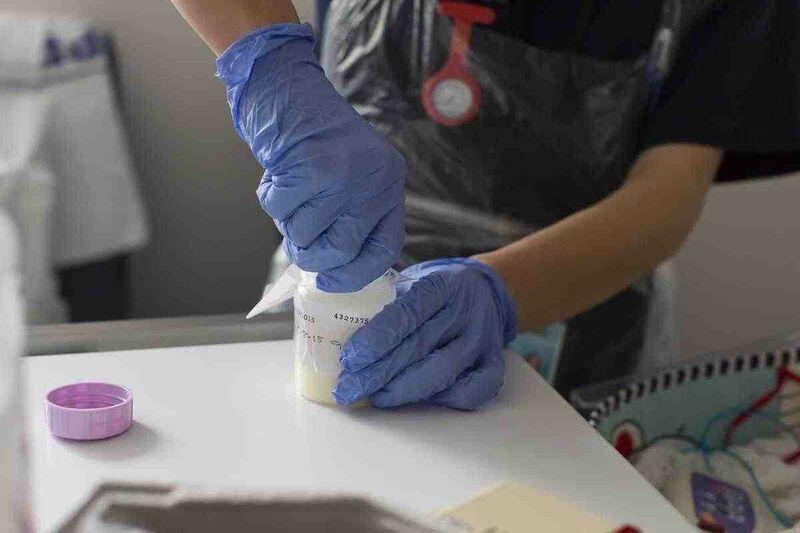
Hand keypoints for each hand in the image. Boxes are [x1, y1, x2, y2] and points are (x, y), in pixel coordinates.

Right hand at [216, 23, 404, 291]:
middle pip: (342, 250)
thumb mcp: (355, 173)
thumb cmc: (317, 138)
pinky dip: (271, 199)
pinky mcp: (309, 167)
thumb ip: (355, 215)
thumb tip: (338, 270)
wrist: (288, 90)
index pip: (385, 248)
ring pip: (305, 234)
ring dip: (288, 222)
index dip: (356, 273)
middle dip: (313, 255)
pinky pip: (281, 211)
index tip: (332, 281)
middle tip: (298, 243)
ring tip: (290, 193)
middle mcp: (373, 180)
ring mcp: (343, 174)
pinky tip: (278, 176)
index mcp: (388, 183)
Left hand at [333, 258, 516, 409]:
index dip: (376, 339)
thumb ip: (384, 305)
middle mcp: (464, 311)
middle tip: (347, 389)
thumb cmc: (433, 293)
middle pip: (417, 348)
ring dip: (403, 390)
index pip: (405, 314)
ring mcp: (482, 338)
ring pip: (442, 372)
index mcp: (440, 285)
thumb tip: (335, 336)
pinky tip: (418, 399)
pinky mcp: (494, 362)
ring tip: (375, 397)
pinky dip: (444, 400)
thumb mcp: (411, 284)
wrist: (485, 290)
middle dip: (377, 373)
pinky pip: (473, 390)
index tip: (349, 359)